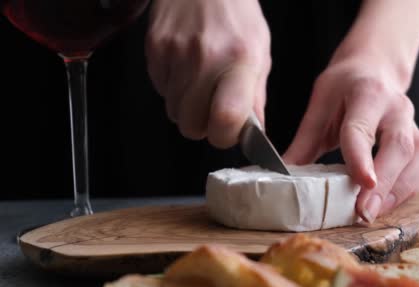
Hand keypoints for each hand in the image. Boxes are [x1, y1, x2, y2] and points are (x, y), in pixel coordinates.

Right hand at [146, 0, 270, 147]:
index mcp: (240, 60)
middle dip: (203, 126)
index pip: (226, 118)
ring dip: (187, 107)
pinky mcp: (154, 49)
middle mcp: (205, 58)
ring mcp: (175, 54)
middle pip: (191, 124)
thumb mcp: (260, 53)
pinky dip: (173, 88)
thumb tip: (253, 132)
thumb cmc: (236, 14)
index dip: (225, 136)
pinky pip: (160, 90)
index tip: (229, 133)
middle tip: (212, 111)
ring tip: (200, 84)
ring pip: (173, 111)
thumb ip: (256, 96)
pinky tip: (186, 68)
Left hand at [284, 57, 418, 222]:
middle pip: (399, 147)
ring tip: (372, 213)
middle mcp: (397, 108)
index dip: (362, 157)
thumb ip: (303, 145)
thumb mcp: (319, 108)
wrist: (373, 70)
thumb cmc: (343, 89)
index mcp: (366, 94)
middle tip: (364, 212)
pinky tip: (387, 203)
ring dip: (397, 192)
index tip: (362, 183)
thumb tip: (281, 182)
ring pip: (417, 160)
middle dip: (384, 183)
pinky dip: (407, 190)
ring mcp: (414, 125)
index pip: (362, 128)